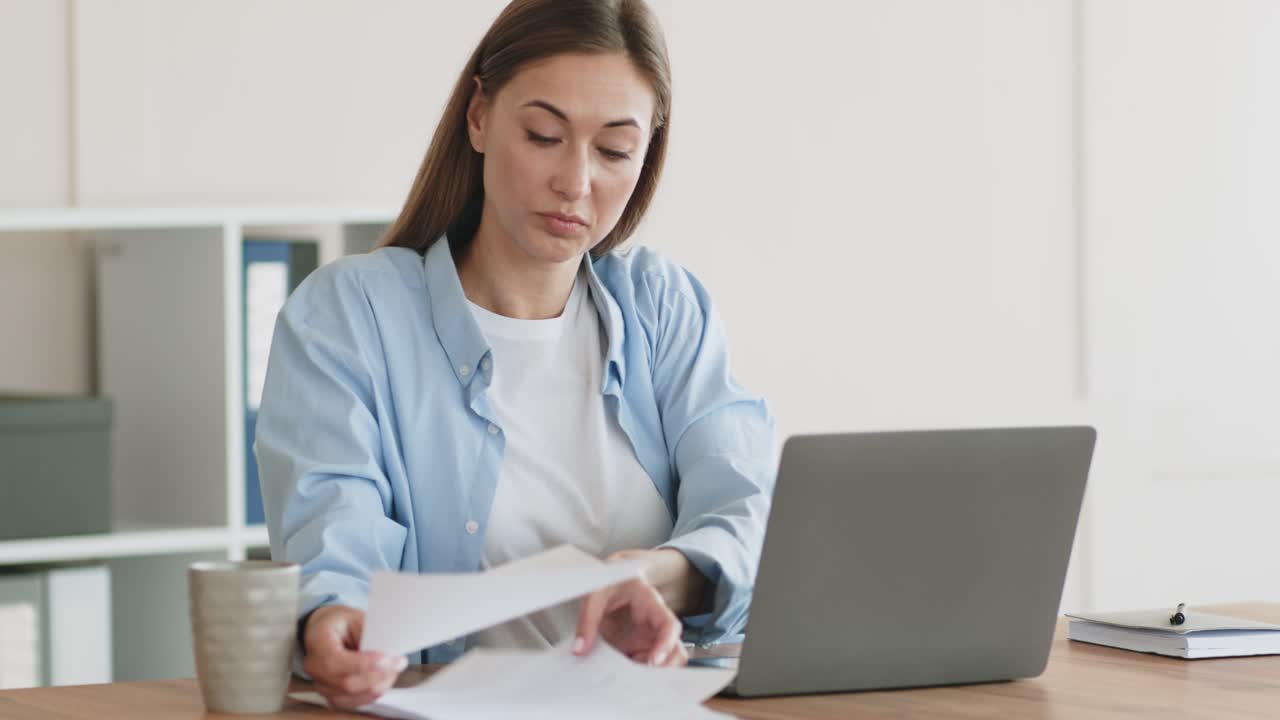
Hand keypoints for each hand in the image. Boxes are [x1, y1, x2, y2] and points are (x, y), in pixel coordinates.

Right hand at [302, 604, 407, 708]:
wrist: (327, 630)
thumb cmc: (341, 623)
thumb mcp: (356, 617)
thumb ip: (370, 633)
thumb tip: (390, 650)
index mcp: (318, 640)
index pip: (335, 660)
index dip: (362, 664)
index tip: (387, 658)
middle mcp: (314, 666)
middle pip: (345, 683)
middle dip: (376, 676)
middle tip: (398, 663)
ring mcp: (320, 683)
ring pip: (349, 696)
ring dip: (376, 686)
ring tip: (393, 672)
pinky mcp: (330, 694)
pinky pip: (350, 702)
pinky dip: (370, 694)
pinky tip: (383, 682)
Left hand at [573, 553, 688, 666]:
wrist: (609, 578)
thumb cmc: (609, 580)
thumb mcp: (595, 594)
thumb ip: (587, 620)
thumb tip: (580, 647)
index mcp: (650, 603)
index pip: (669, 625)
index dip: (666, 644)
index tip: (654, 660)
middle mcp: (655, 624)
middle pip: (676, 650)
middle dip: (663, 668)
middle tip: (638, 677)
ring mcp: (649, 638)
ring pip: (665, 662)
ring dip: (649, 674)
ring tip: (625, 676)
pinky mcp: (639, 647)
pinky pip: (644, 667)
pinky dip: (636, 675)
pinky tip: (620, 675)